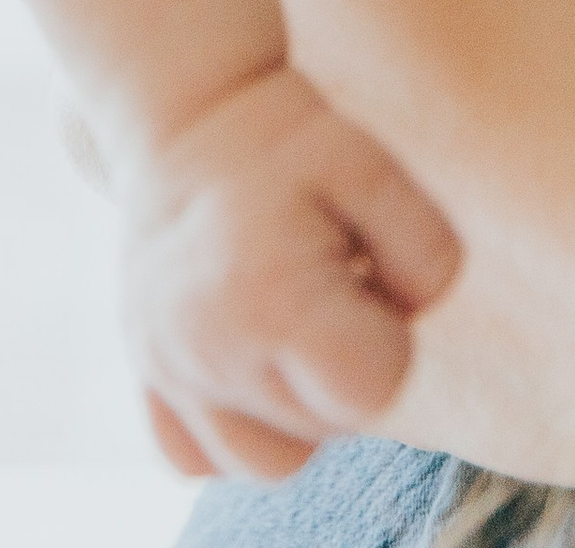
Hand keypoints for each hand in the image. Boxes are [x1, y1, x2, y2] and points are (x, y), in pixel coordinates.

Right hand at [122, 60, 460, 483]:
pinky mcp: (147, 374)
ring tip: (289, 321)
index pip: (373, 388)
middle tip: (322, 275)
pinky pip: (197, 459)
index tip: (362, 272)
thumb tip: (410, 321)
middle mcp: (211, 353)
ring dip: (295, 407)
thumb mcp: (375, 166)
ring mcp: (170, 371)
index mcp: (272, 303)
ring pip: (268, 463)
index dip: (388, 333)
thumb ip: (426, 252)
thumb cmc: (287, 138)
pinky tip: (245, 359)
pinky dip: (231, 427)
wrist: (183, 111)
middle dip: (343, 359)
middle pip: (325, 425)